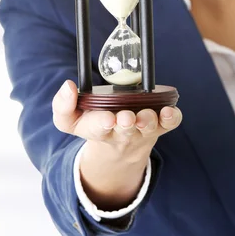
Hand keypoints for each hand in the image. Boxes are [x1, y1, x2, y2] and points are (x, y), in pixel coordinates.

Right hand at [52, 79, 181, 209]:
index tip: (106, 118)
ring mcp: (143, 129)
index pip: (99, 127)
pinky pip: (170, 123)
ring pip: (149, 127)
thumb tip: (68, 86)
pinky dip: (171, 118)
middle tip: (126, 117)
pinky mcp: (160, 125)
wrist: (120, 150)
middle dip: (126, 123)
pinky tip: (169, 110)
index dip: (103, 123)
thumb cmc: (95, 126)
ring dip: (148, 121)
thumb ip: (63, 106)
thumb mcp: (71, 121)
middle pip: (126, 130)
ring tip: (145, 115)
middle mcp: (123, 131)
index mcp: (99, 129)